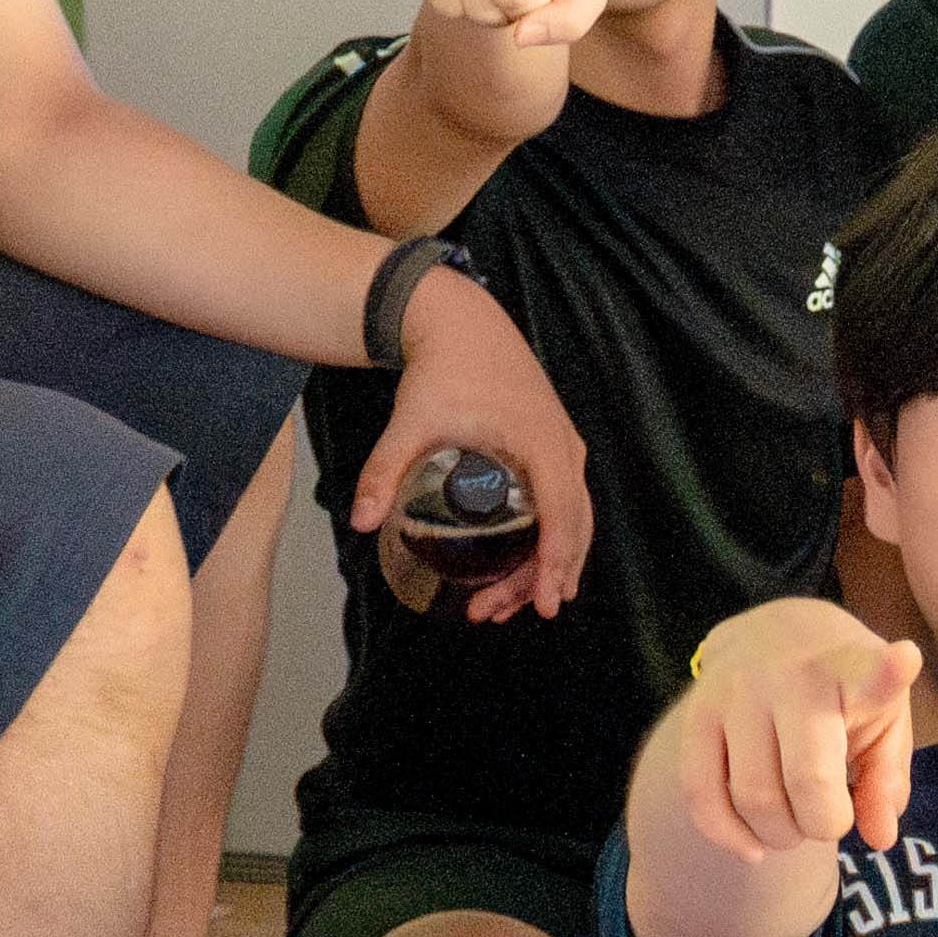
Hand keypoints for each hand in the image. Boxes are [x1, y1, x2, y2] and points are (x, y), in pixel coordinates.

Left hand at [358, 270, 594, 620]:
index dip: (555, 562)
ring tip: (507, 604)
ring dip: (547, 562)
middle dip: (544, 576)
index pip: (561, 514)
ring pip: (575, 518)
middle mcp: (564, 446)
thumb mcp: (411, 420)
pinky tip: (528, 567)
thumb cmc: (444, 368)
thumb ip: (386, 469)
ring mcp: (565, 446)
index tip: (544, 603)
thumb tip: (362, 522)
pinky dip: (553, 537)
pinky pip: (567, 502)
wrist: (464, 324)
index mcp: (540, 440)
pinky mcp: (555, 446)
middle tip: (503, 613)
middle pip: (573, 526)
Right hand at [678, 603, 920, 863]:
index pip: (872, 674)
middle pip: (807, 781)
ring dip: (779, 834)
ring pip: (753, 798)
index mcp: (852, 671)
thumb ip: (887, 781)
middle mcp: (789, 676)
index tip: (904, 660)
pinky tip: (753, 846)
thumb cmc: (843, 692)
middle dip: (823, 824)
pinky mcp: (695, 714)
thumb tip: (879, 838)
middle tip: (828, 814)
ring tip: (794, 820)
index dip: (890, 671)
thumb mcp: (884, 721)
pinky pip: (700, 794)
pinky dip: (727, 835)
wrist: (772, 634)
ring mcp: (736, 693)